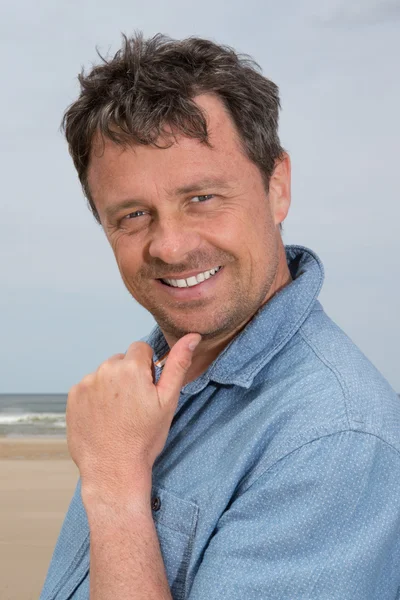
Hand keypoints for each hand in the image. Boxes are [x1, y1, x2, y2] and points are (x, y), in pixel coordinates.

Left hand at [66, 333, 200, 502]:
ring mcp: (86, 383)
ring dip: (112, 386)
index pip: (141, 349)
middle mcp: (104, 370)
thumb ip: (178, 364)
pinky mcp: (73, 397)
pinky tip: (104, 418)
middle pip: (121, 361)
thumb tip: (192, 337)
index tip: (148, 390)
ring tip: (119, 414)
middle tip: (135, 405)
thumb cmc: (144, 438)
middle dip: (129, 375)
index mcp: (130, 367)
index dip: (147, 368)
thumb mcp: (168, 401)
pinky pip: (88, 387)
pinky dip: (96, 397)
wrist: (114, 469)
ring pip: (105, 374)